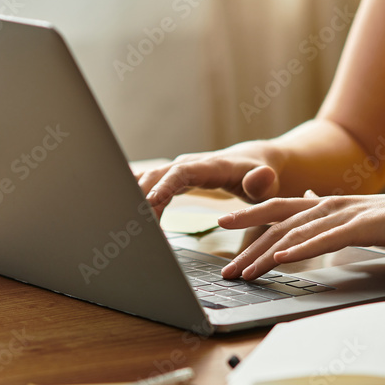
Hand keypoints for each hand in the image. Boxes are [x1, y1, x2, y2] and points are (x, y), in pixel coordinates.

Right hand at [135, 144, 280, 217]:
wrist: (255, 161)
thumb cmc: (261, 174)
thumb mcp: (266, 181)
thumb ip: (261, 182)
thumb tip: (260, 176)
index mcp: (210, 166)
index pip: (181, 173)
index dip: (164, 186)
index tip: (148, 202)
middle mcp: (190, 165)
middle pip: (158, 176)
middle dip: (141, 195)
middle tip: (131, 222)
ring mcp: (180, 169)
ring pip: (151, 180)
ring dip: (136, 197)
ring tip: (125, 222)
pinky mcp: (174, 177)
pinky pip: (151, 182)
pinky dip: (135, 192)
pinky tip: (118, 204)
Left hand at [217, 188, 384, 279]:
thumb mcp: (355, 216)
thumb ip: (330, 216)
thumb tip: (310, 208)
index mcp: (324, 202)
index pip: (277, 207)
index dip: (247, 214)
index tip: (222, 224)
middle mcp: (327, 204)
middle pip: (276, 223)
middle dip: (247, 246)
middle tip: (226, 269)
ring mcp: (342, 214)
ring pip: (294, 234)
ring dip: (266, 255)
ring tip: (245, 273)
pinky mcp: (359, 226)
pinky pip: (323, 239)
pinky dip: (300, 249)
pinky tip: (282, 258)